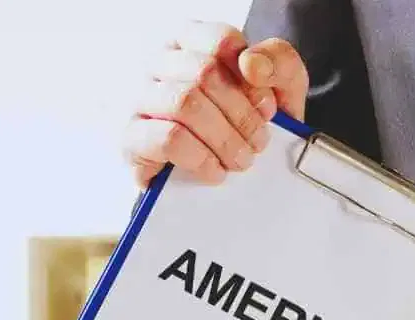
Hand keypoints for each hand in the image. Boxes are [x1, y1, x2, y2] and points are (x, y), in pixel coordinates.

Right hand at [123, 21, 308, 187]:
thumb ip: (279, 63)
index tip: (268, 109)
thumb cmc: (249, 128)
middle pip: (205, 73)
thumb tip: (252, 64)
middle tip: (258, 144)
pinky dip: (202, 159)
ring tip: (241, 160)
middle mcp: (162, 65)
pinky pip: (168, 139)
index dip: (252, 81)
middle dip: (243, 116)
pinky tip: (216, 171)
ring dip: (225, 139)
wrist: (235, 182)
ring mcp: (142, 100)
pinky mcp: (133, 140)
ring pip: (185, 103)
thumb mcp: (281, 92)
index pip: (221, 41)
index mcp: (193, 43)